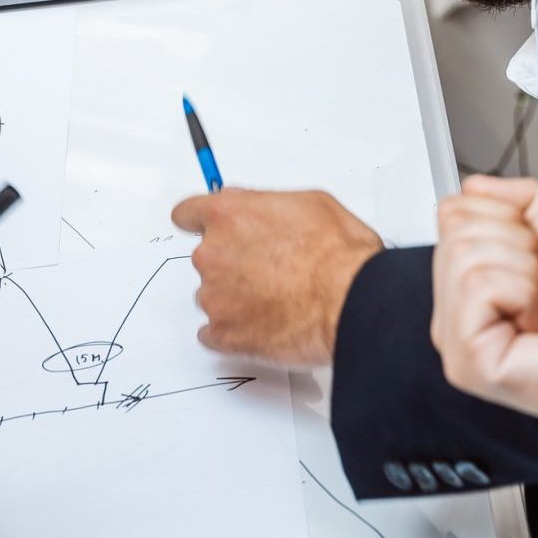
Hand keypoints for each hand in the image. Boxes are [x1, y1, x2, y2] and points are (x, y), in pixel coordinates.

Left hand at [170, 190, 383, 366]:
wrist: (350, 301)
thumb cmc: (338, 255)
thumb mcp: (310, 203)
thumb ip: (266, 203)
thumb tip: (255, 207)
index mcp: (228, 216)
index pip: (187, 213)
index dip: (199, 222)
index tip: (205, 228)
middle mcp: (212, 255)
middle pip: (206, 257)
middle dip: (232, 263)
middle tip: (270, 270)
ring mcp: (214, 297)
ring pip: (212, 296)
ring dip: (235, 298)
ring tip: (275, 300)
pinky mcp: (224, 334)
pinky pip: (212, 334)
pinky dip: (232, 332)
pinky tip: (260, 327)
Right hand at [431, 176, 537, 426]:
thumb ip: (518, 199)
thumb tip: (475, 185)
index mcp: (470, 288)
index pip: (451, 216)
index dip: (502, 218)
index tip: (535, 252)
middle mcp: (457, 316)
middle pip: (455, 232)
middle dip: (515, 243)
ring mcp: (457, 344)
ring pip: (465, 256)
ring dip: (524, 272)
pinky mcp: (469, 363)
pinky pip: (477, 285)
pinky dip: (522, 292)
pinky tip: (536, 324)